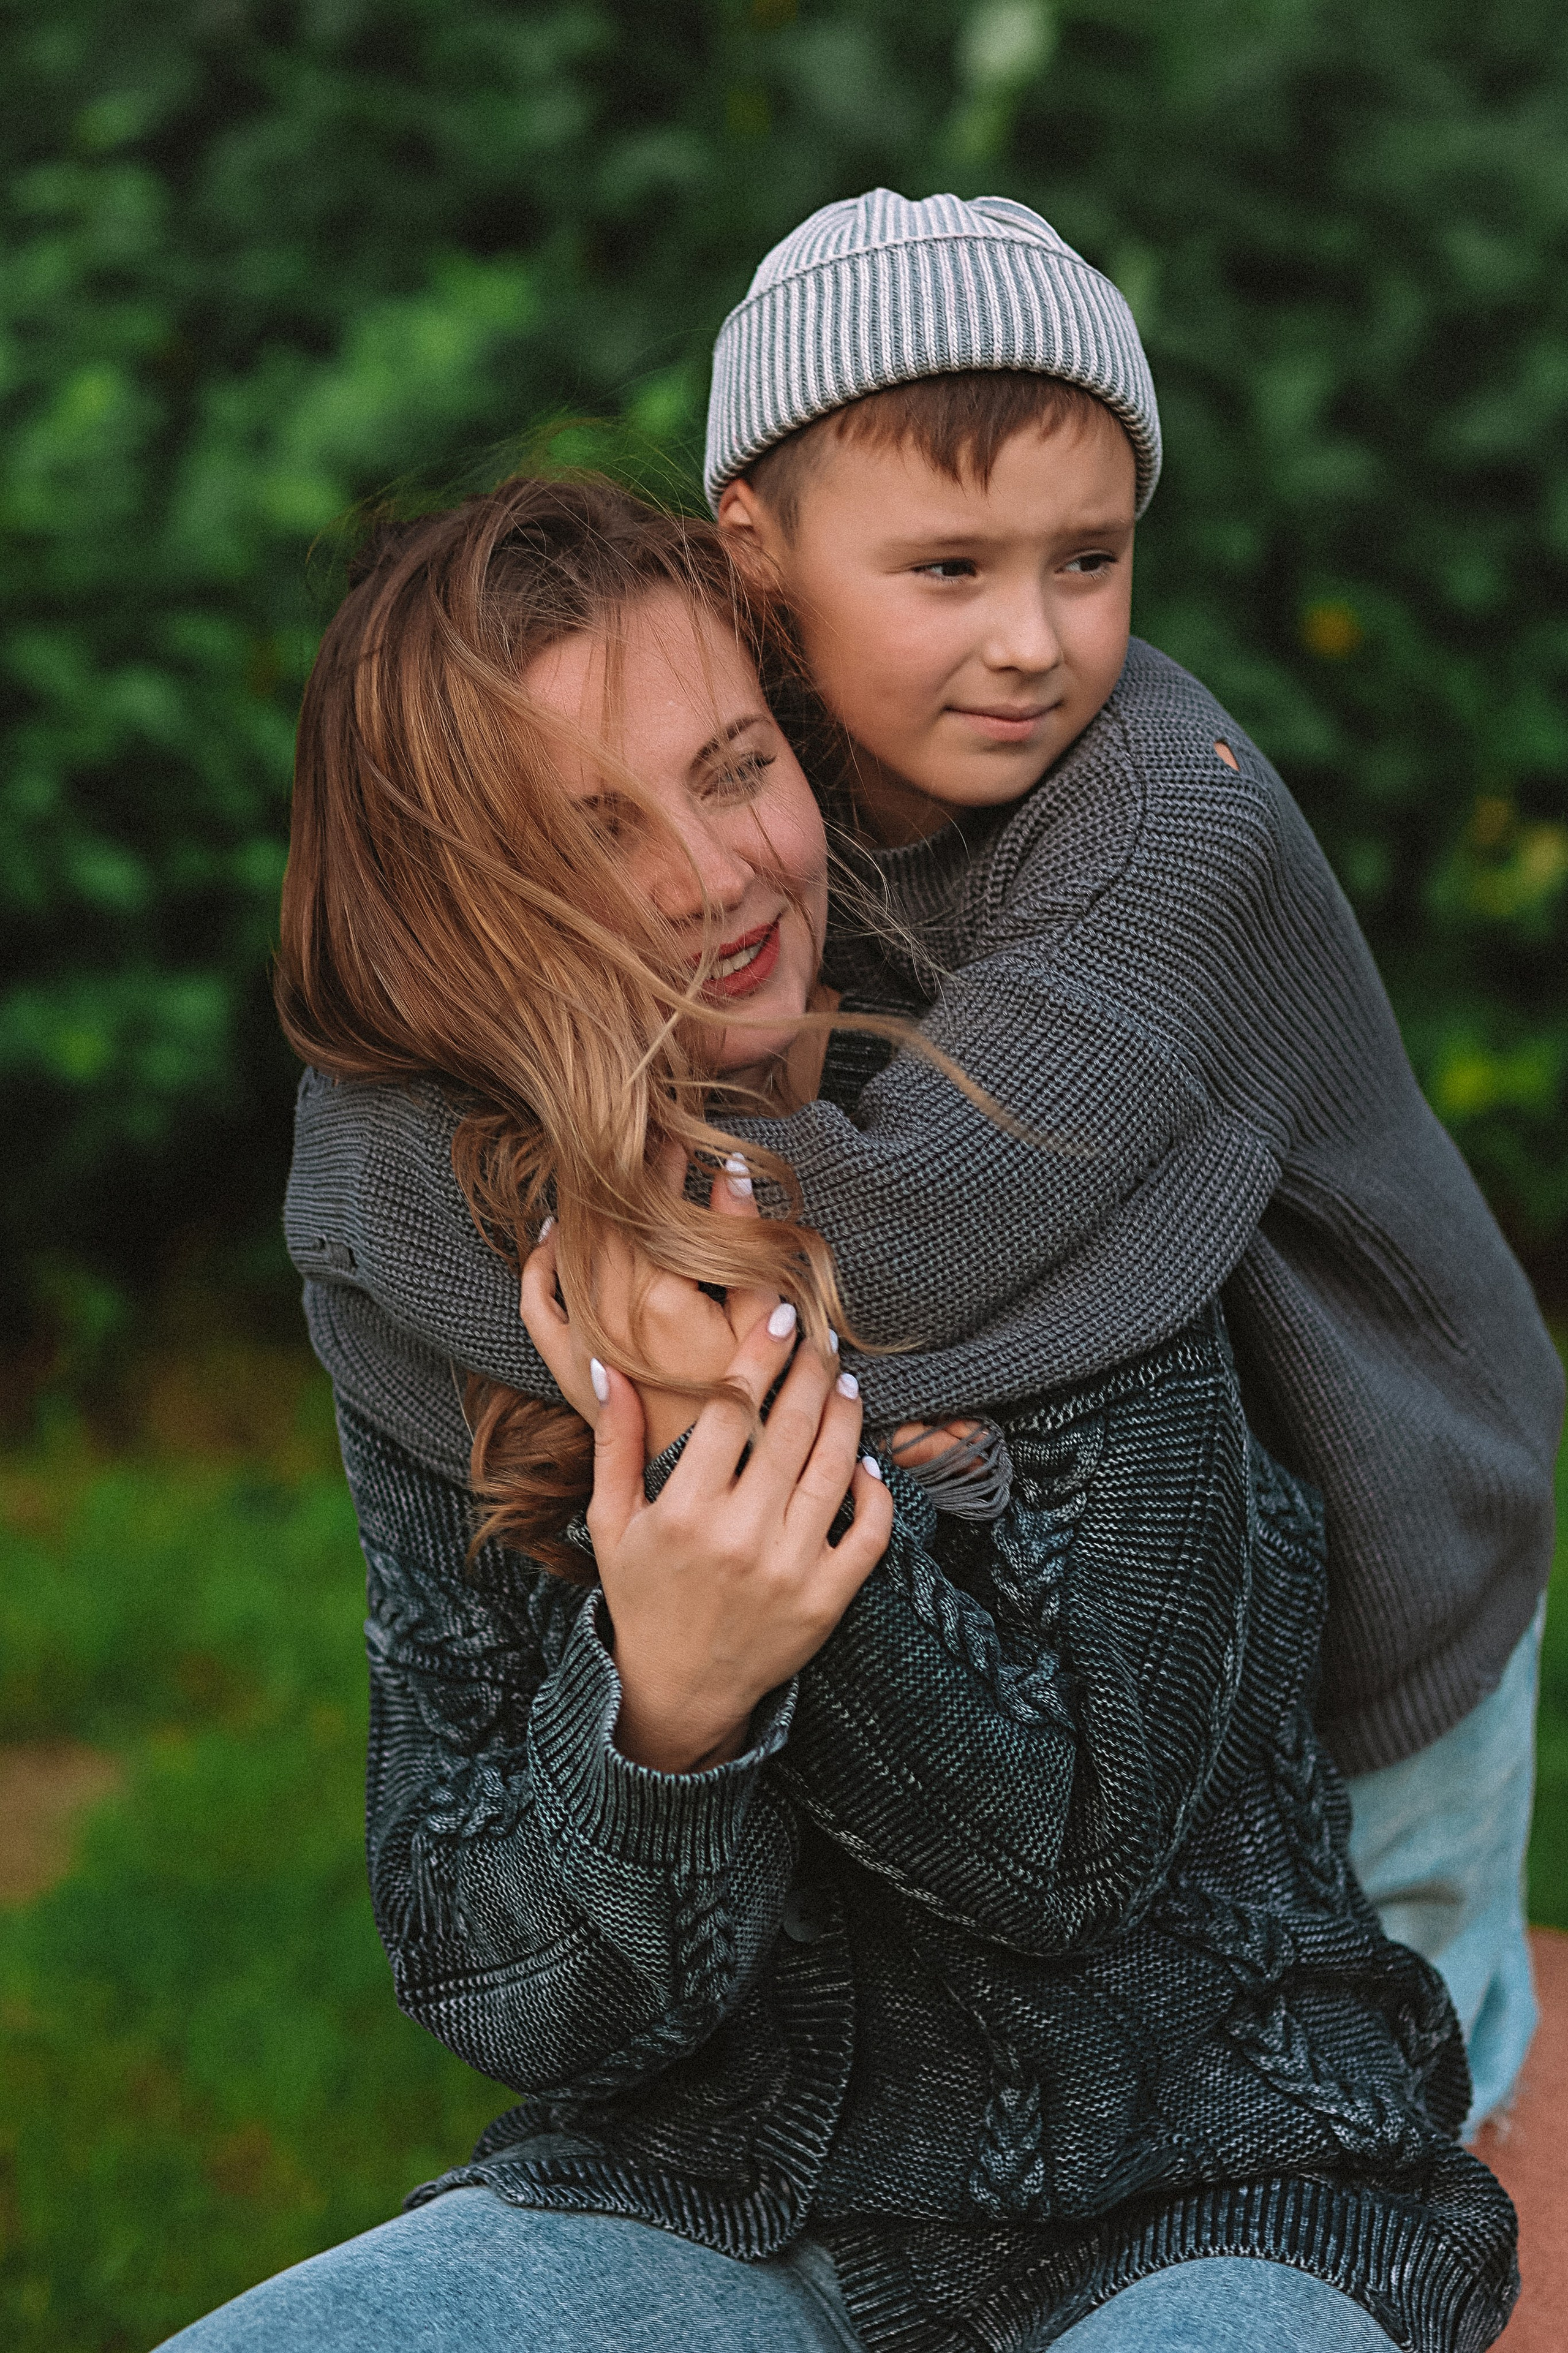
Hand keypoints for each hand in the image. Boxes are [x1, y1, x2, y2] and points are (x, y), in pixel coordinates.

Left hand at [520, 1158, 787, 1458]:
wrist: (715, 1474)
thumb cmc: (754, 1398)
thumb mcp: (765, 1317)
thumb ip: (747, 1244)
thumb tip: (730, 1170)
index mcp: (658, 1298)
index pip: (650, 1205)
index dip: (662, 1160)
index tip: (673, 1129)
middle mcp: (608, 1315)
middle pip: (605, 1221)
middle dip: (622, 1171)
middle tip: (638, 1135)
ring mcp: (582, 1341)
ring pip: (572, 1250)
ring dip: (585, 1206)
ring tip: (602, 1168)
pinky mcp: (570, 1368)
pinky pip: (538, 1306)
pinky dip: (539, 1266)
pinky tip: (552, 1235)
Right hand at [581, 1305, 892, 1771]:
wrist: (676, 1691)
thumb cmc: (642, 1595)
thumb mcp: (611, 1521)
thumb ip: (614, 1442)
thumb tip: (607, 1365)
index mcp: (685, 1510)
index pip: (733, 1408)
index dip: (761, 1353)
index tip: (781, 1316)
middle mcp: (740, 1537)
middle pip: (791, 1427)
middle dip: (812, 1371)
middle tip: (823, 1339)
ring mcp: (789, 1570)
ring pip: (834, 1469)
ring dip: (846, 1416)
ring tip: (845, 1383)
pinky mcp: (826, 1601)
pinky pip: (868, 1533)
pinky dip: (875, 1491)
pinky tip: (864, 1460)